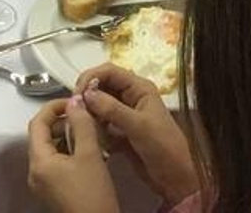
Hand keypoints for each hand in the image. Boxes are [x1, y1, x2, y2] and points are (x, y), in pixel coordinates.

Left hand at [26, 101, 119, 212]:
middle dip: (63, 121)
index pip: (37, 123)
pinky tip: (88, 150)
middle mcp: (35, 172)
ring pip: (51, 149)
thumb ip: (82, 124)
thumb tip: (76, 100)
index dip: (54, 107)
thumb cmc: (92, 193)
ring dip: (67, 136)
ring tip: (89, 131)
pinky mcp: (53, 190)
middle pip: (42, 136)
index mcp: (39, 162)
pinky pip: (56, 163)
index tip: (74, 101)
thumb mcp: (90, 154)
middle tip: (85, 116)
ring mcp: (43, 183)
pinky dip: (69, 151)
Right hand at [75, 65, 198, 206]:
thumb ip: (112, 109)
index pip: (109, 71)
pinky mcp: (120, 132)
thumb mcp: (139, 126)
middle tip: (75, 111)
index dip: (91, 78)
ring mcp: (125, 114)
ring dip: (89, 113)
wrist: (175, 178)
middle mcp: (131, 97)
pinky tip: (90, 136)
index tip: (77, 94)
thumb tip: (86, 94)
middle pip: (101, 87)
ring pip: (99, 106)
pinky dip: (93, 128)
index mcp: (140, 88)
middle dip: (87, 96)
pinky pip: (101, 123)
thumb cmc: (164, 148)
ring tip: (81, 125)